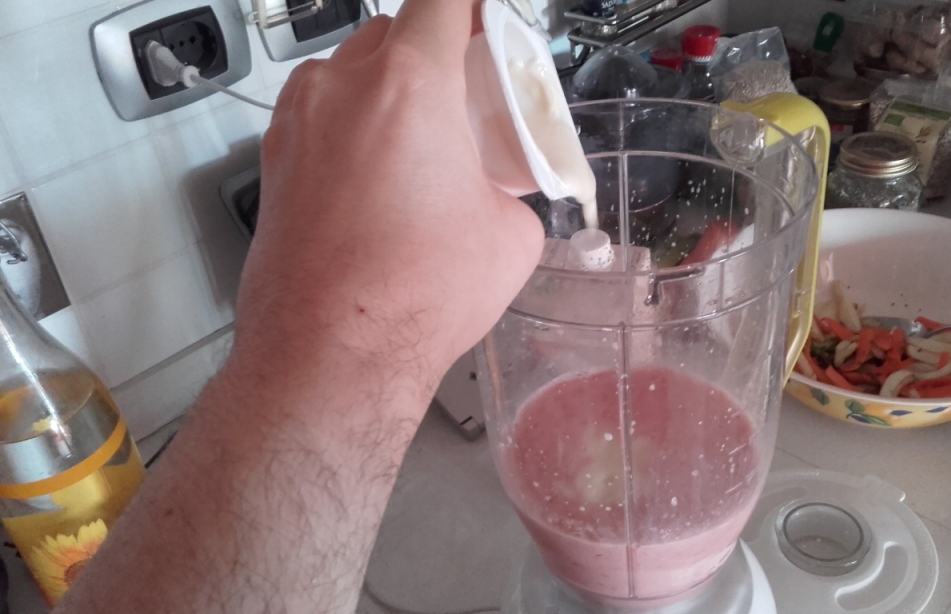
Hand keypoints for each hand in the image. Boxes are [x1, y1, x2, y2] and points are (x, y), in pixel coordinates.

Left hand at [235, 0, 544, 391]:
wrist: (330, 355)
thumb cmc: (406, 299)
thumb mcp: (511, 235)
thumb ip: (510, 183)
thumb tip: (501, 189)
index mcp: (408, 84)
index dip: (474, 7)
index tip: (488, 24)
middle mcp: (340, 88)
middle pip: (395, 30)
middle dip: (437, 54)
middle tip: (469, 98)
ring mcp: (298, 122)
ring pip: (353, 73)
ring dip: (392, 92)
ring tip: (424, 148)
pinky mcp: (276, 160)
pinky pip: (324, 116)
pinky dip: (356, 127)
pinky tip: (383, 180)